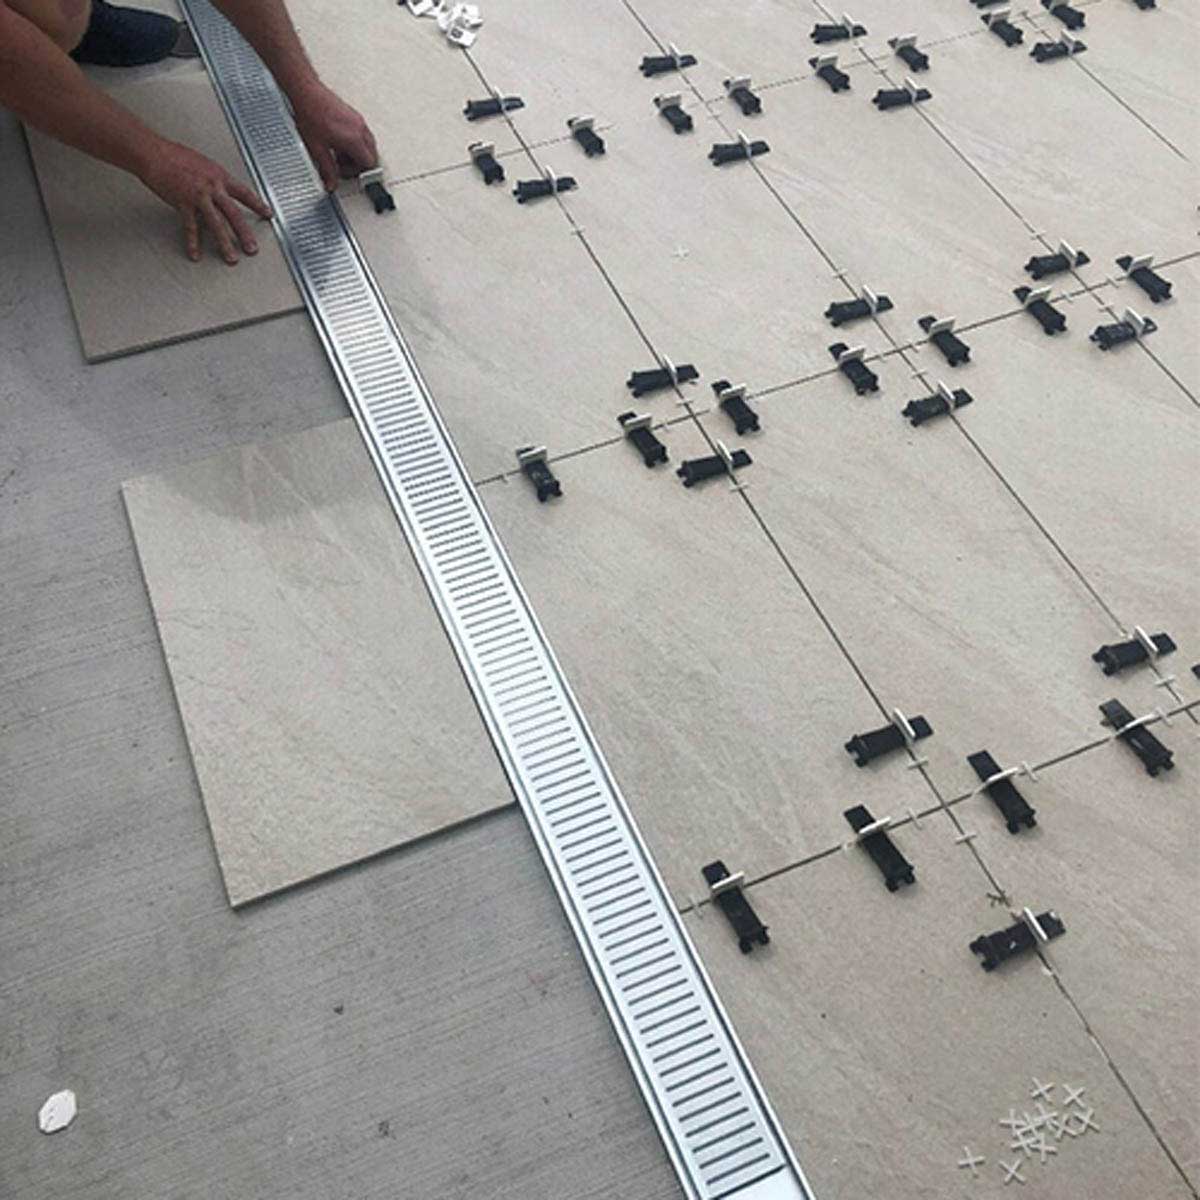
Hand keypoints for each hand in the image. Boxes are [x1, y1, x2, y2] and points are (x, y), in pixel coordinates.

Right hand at [140, 140, 271, 263]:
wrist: (154, 153)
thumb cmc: (175, 156)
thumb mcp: (203, 165)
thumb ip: (214, 180)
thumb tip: (220, 193)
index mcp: (220, 176)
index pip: (245, 193)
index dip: (258, 204)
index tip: (269, 214)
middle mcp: (212, 187)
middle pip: (234, 214)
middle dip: (245, 234)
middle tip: (252, 249)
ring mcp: (198, 196)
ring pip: (216, 224)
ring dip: (225, 243)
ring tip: (231, 259)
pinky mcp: (183, 203)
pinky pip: (191, 227)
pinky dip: (193, 242)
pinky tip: (196, 254)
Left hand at [290, 81, 378, 190]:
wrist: (306, 93)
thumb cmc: (310, 114)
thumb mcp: (317, 149)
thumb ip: (327, 170)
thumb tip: (331, 184)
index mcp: (354, 140)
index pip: (369, 164)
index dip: (356, 172)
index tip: (344, 173)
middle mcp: (360, 130)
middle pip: (372, 156)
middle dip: (359, 164)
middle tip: (343, 166)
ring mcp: (359, 121)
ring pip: (369, 145)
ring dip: (357, 154)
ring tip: (339, 154)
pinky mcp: (354, 116)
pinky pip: (363, 135)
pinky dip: (355, 143)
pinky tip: (339, 142)